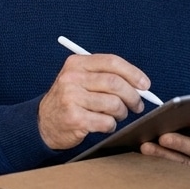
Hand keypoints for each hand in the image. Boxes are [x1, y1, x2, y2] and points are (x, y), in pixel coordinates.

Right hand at [38, 53, 152, 149]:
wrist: (44, 123)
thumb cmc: (70, 100)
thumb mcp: (81, 80)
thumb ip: (106, 77)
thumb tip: (140, 85)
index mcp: (76, 64)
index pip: (111, 62)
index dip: (133, 73)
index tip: (145, 85)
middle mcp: (72, 78)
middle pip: (115, 83)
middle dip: (133, 96)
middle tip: (137, 105)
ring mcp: (71, 98)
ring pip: (113, 104)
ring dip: (121, 113)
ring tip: (117, 115)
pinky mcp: (74, 118)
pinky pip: (106, 122)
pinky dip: (111, 125)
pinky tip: (104, 124)